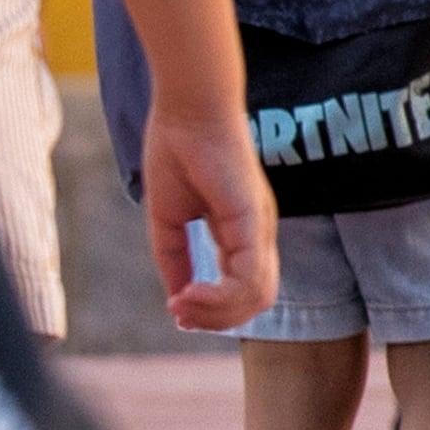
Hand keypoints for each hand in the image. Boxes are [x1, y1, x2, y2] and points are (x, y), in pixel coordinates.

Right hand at [140, 103, 279, 333]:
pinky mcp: (253, 219)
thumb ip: (175, 258)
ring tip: (182, 304)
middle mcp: (258, 233)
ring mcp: (260, 226)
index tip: (178, 311)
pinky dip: (219, 296)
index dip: (214, 311)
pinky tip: (188, 293)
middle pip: (256, 301)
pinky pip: (249, 276)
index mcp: (242, 232)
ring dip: (216, 313)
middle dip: (217, 319)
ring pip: (258, 296)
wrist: (186, 110)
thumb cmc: (177, 151)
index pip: (244, 289)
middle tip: (180, 314)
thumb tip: (177, 298)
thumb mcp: (169, 219)